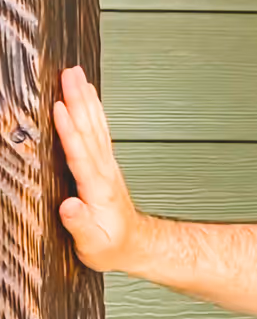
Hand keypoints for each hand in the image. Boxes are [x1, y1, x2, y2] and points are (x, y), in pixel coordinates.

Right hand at [53, 66, 142, 272]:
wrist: (134, 246)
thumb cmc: (111, 246)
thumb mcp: (92, 244)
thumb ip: (80, 225)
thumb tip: (69, 207)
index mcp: (97, 189)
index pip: (80, 153)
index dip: (69, 130)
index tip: (59, 107)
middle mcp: (103, 172)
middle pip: (89, 130)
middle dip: (78, 100)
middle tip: (70, 73)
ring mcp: (106, 166)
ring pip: (95, 126)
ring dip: (85, 99)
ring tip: (77, 75)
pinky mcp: (105, 165)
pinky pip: (98, 132)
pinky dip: (93, 112)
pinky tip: (88, 97)